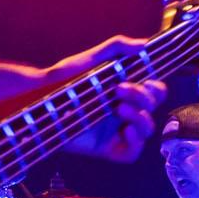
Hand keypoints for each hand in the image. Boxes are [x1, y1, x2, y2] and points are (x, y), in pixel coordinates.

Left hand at [56, 37, 168, 161]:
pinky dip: (136, 141)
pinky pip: (132, 152)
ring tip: (119, 108)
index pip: (154, 91)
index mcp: (125, 92)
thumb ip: (117, 47)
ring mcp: (117, 130)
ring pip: (148, 129)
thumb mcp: (91, 59)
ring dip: (141, 117)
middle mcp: (125, 110)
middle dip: (143, 97)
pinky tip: (126, 130)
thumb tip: (144, 45)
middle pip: (153, 108)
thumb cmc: (65, 81)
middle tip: (120, 89)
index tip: (146, 80)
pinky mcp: (107, 148)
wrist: (42, 101)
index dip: (156, 87)